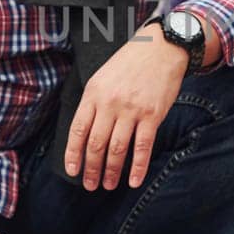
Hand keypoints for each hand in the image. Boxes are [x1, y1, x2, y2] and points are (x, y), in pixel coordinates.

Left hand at [65, 28, 187, 190]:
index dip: (73, 154)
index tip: (72, 171)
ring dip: (111, 171)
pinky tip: (133, 181)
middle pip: (96, 144)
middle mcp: (110, 103)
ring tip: (108, 185)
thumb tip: (85, 131)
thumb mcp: (102, 76)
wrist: (161, 48)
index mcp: (93, 94)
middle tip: (90, 185)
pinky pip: (142, 147)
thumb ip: (93, 102)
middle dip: (91, 169)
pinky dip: (137, 168)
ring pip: (117, 149)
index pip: (78, 130)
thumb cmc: (130, 62)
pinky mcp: (152, 115)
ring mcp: (131, 110)